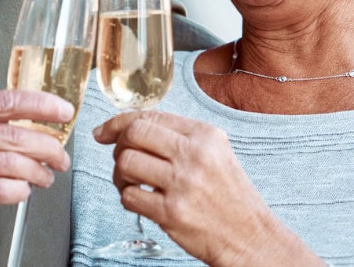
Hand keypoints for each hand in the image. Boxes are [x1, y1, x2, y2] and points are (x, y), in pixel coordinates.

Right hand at [0, 90, 72, 218]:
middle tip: (61, 156)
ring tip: (46, 177)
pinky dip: (19, 191)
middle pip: (15, 135)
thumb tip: (33, 122)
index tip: (64, 112)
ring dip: (37, 172)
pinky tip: (24, 190)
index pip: (5, 101)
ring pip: (12, 163)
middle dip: (47, 147)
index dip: (40, 105)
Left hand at [94, 111, 321, 266]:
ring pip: (125, 164)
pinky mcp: (172, 213)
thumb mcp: (215, 153)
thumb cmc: (229, 196)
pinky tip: (142, 201)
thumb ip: (179, 137)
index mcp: (205, 135)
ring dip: (120, 175)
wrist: (251, 237)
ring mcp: (182, 184)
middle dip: (118, 147)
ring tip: (132, 183)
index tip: (103, 132)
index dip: (118, 123)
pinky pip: (129, 196)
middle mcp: (194, 155)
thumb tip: (129, 127)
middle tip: (122, 160)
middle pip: (133, 135)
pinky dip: (128, 198)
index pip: (149, 116)